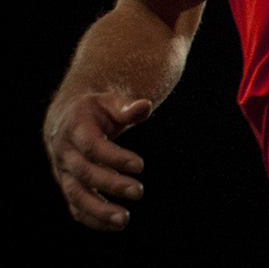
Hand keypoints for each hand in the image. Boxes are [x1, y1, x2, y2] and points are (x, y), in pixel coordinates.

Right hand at [43, 92, 152, 230]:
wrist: (66, 121)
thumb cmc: (95, 111)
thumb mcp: (109, 102)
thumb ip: (127, 107)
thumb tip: (144, 106)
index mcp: (75, 129)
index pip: (92, 146)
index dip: (115, 157)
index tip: (140, 166)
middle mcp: (65, 153)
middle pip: (85, 173)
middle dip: (111, 184)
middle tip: (139, 192)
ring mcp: (64, 173)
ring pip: (76, 195)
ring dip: (99, 210)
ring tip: (124, 220)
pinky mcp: (68, 186)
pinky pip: (76, 207)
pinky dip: (93, 219)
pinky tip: (115, 226)